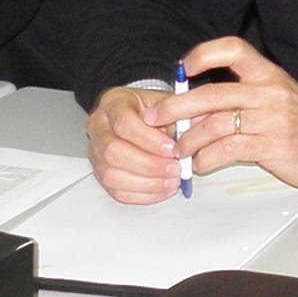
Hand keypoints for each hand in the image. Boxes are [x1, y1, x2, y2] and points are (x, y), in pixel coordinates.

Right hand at [87, 85, 180, 203]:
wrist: (136, 113)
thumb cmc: (152, 108)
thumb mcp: (166, 101)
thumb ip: (181, 113)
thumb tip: (202, 128)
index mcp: (113, 103)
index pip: (124, 124)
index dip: (149, 140)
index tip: (172, 148)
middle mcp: (98, 127)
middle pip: (114, 152)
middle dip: (149, 165)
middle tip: (176, 168)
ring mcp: (95, 151)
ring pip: (111, 174)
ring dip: (146, 183)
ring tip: (172, 181)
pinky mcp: (100, 172)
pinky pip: (115, 190)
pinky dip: (141, 194)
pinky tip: (161, 189)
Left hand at [143, 37, 297, 191]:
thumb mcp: (279, 98)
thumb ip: (245, 97)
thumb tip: (198, 106)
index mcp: (269, 74)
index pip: (233, 48)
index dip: (204, 53)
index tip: (183, 67)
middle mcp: (268, 92)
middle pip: (212, 93)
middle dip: (177, 107)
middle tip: (156, 118)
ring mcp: (271, 118)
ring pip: (215, 124)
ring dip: (189, 140)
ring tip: (179, 150)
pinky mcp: (271, 145)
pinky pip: (228, 149)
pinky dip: (206, 159)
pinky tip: (201, 164)